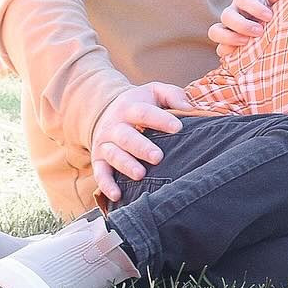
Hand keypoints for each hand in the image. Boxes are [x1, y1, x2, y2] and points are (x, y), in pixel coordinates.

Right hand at [90, 81, 192, 201]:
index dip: (161, 120)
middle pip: (126, 137)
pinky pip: (100, 173)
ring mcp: (105, 143)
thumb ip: (172, 95)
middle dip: (142, 147)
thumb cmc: (139, 104)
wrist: (105, 111)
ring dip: (126, 165)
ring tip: (140, 174)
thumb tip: (189, 108)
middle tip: (158, 157)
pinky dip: (106, 185)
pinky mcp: (98, 160)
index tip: (178, 127)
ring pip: (113, 155)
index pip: (144, 112)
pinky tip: (117, 195)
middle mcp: (115, 126)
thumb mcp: (154, 92)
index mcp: (130, 107)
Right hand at [207, 0, 282, 59]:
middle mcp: (231, 13)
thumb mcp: (274, 2)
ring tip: (246, 43)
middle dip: (242, 25)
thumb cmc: (271, 11)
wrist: (269, 25)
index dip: (255, 7)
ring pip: (215, 32)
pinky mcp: (226, 45)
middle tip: (259, 32)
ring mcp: (226, 29)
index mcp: (243, 0)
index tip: (269, 17)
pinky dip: (228, 52)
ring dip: (229, 38)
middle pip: (226, 16)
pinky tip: (242, 55)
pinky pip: (220, 49)